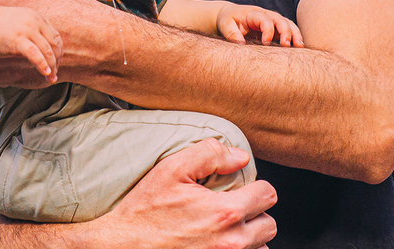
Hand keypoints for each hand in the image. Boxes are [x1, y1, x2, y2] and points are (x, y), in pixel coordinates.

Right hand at [0, 6, 62, 81]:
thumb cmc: (0, 25)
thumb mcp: (22, 22)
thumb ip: (34, 31)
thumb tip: (44, 48)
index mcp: (37, 18)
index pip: (55, 36)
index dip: (59, 51)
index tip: (58, 62)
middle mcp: (35, 22)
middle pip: (54, 44)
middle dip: (57, 60)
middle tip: (56, 72)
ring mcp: (27, 31)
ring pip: (47, 50)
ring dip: (52, 66)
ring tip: (52, 77)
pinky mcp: (18, 40)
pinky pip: (35, 55)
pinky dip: (42, 65)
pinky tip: (45, 73)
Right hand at [88, 138, 277, 248]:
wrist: (124, 246)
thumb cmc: (145, 210)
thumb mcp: (171, 170)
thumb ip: (210, 154)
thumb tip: (241, 156)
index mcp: (224, 213)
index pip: (267, 195)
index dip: (255, 185)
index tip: (240, 187)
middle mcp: (230, 242)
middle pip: (269, 225)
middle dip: (255, 212)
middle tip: (232, 206)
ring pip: (260, 247)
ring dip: (248, 235)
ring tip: (224, 227)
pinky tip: (217, 241)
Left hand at [216, 4, 303, 46]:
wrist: (229, 14)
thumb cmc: (228, 20)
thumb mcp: (225, 25)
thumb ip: (232, 34)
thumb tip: (241, 45)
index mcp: (252, 13)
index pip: (264, 19)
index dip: (268, 30)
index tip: (265, 44)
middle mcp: (264, 14)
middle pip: (279, 19)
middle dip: (285, 31)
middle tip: (287, 45)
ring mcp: (271, 19)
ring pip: (287, 23)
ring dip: (294, 33)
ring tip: (300, 46)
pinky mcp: (274, 26)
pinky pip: (288, 28)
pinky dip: (294, 36)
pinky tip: (298, 46)